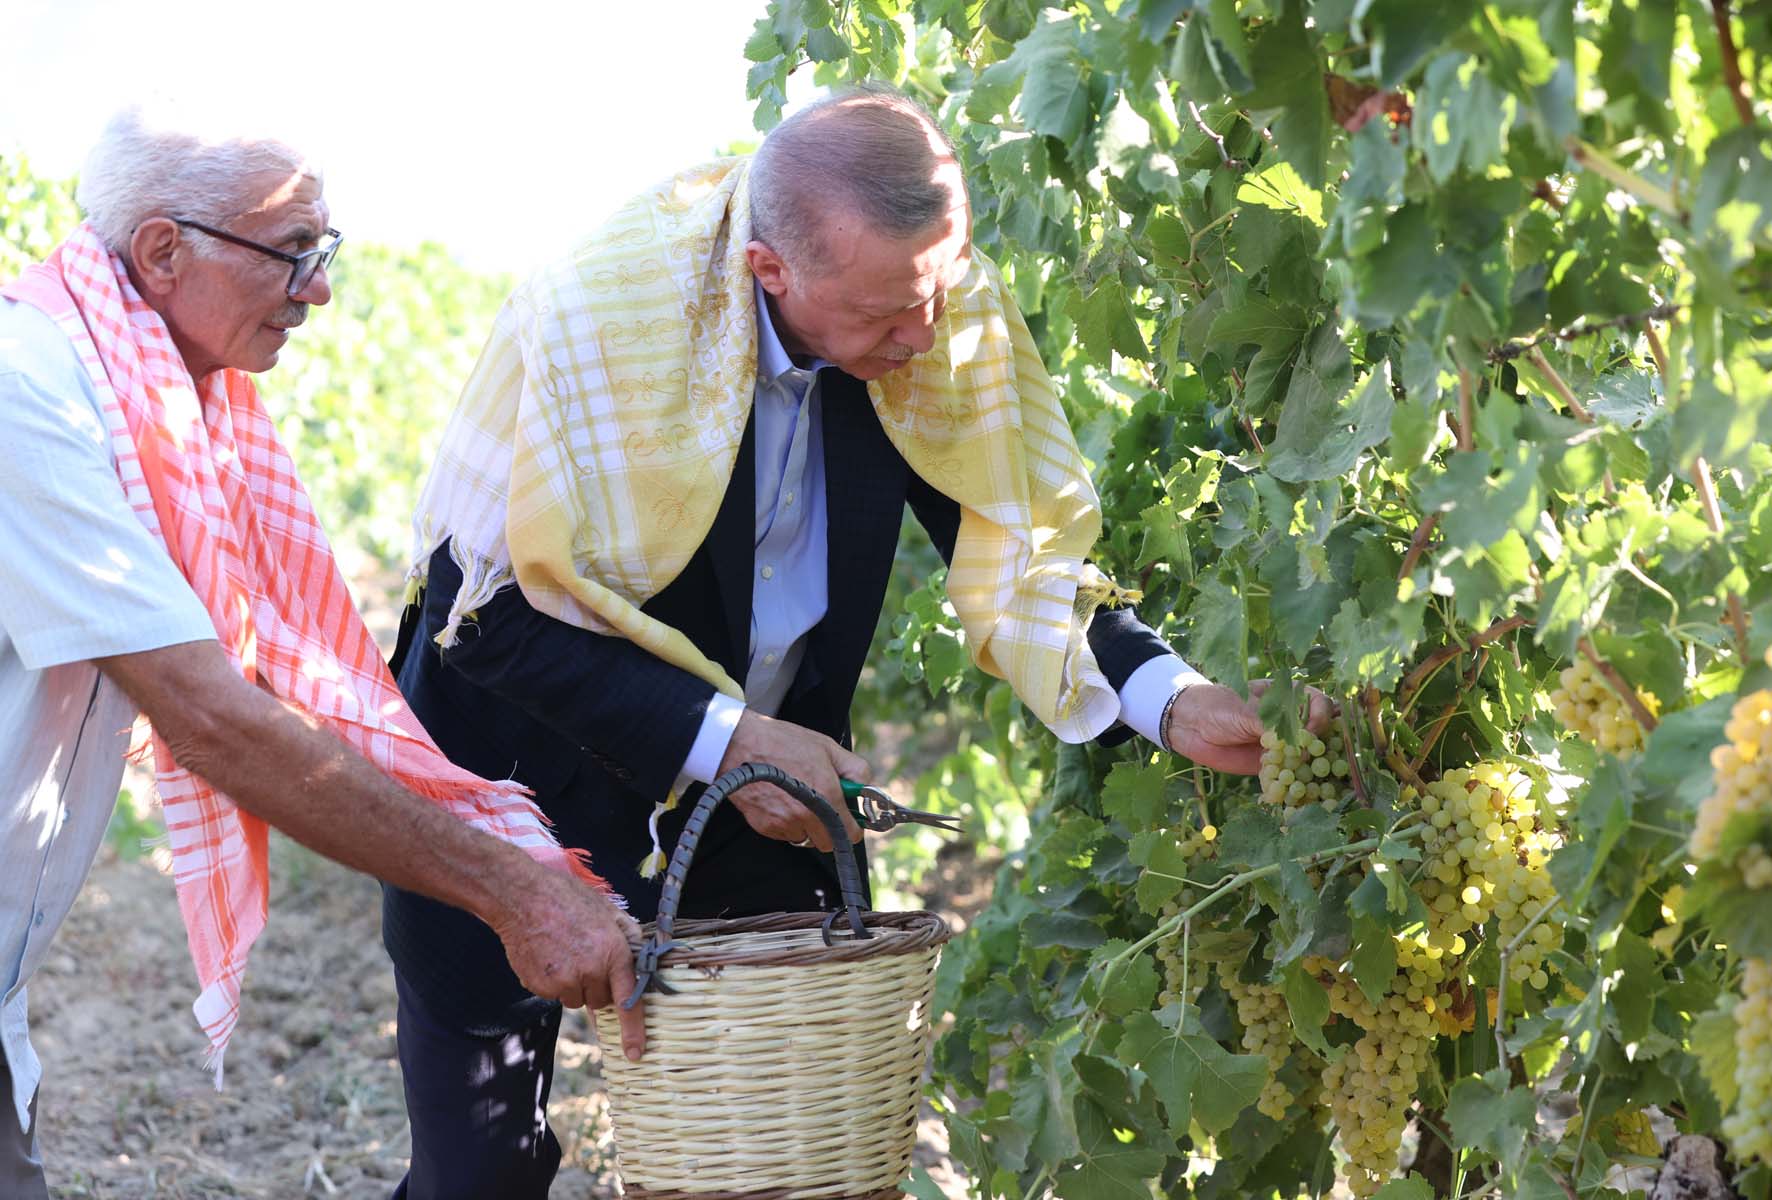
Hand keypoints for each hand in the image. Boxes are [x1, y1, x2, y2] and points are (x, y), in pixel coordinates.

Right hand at [487, 865, 647, 1060]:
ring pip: (577, 999)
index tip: (636, 1053)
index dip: (634, 1030)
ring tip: (563, 951)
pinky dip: (553, 981)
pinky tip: (548, 955)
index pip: (628, 1000)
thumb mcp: (607, 910)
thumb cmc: (567, 898)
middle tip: (585, 956)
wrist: (522, 897)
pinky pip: (554, 994)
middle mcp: (590, 971)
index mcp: (613, 953)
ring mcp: (562, 982)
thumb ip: (627, 936)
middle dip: (598, 986)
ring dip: (574, 984)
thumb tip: (639, 959)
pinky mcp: (540, 986)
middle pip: (600, 1000)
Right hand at [717, 709, 866, 850]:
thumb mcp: (827, 747)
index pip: (851, 835)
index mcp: (827, 796)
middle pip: (827, 843)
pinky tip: (780, 800)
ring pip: (804, 838)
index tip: (849, 818)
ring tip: (797, 798)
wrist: (739, 745)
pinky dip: (786, 822)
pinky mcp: (765, 827)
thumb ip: (855, 769)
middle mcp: (807, 816)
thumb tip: (865, 788)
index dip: (852, 827)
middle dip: (829, 829)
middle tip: (823, 807)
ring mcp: (784, 824)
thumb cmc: (783, 742)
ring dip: (806, 825)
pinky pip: (784, 834)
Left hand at [1162, 680, 1334, 774]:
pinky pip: (1288, 773)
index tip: (1310, 730)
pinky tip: (1289, 787)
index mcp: (1287, 697)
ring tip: (1306, 773)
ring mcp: (1281, 743)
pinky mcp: (1270, 763)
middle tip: (1312, 755)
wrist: (1189, 724)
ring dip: (1311, 766)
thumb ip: (1271, 726)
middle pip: (1321, 731)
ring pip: (1307, 755)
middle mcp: (1289, 720)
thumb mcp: (1246, 711)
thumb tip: (1297, 746)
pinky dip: (1292, 782)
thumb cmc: (1218, 706)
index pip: (1320, 703)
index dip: (1321, 717)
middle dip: (1322, 745)